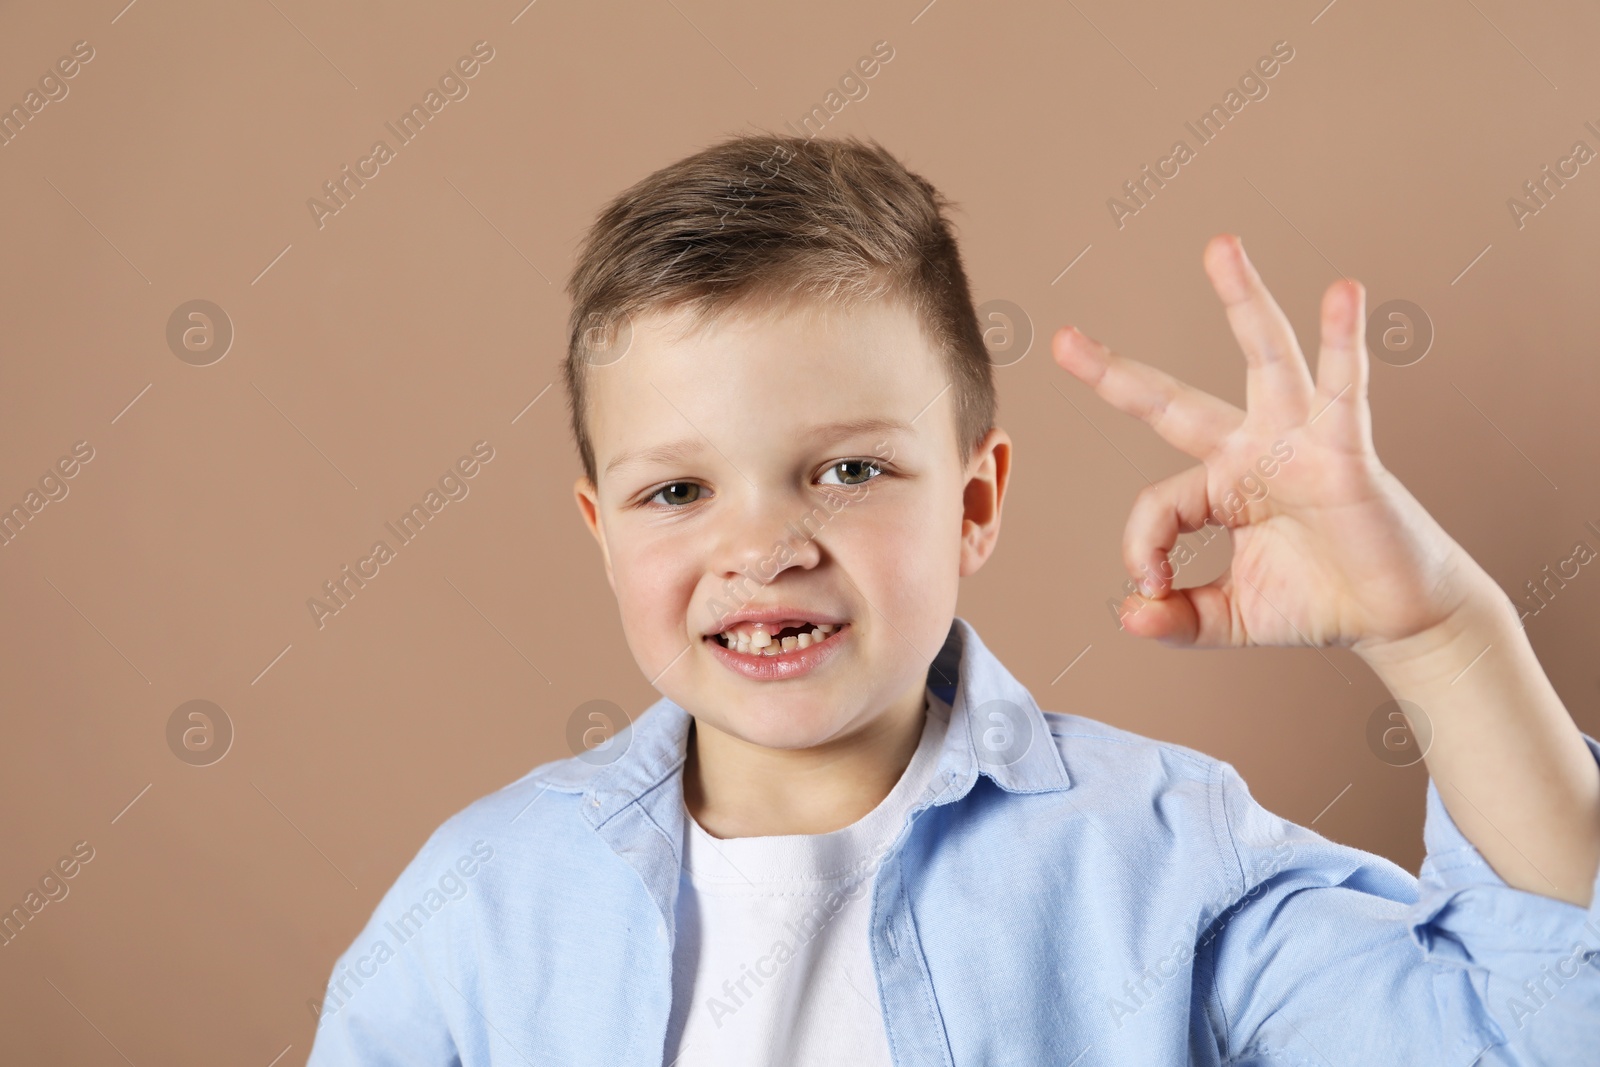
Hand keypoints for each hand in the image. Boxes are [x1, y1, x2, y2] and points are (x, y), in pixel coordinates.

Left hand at [1054, 234, 1500, 655]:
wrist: (1395, 619)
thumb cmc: (1316, 602)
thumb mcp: (1229, 618)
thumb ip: (1177, 618)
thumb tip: (1126, 615)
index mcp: (1219, 485)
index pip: (1156, 505)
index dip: (1144, 550)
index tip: (1153, 588)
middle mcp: (1251, 450)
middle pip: (1173, 401)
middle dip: (1116, 372)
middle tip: (1064, 340)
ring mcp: (1298, 442)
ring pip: (1263, 359)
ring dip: (1242, 300)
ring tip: (1219, 249)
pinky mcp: (1345, 451)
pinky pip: (1343, 390)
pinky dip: (1345, 342)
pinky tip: (1344, 293)